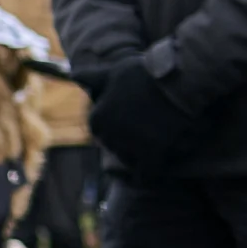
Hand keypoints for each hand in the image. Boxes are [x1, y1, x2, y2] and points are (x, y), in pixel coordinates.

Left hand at [86, 62, 209, 173]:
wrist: (174, 81)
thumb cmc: (142, 74)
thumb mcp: (112, 72)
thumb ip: (90, 76)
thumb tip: (73, 74)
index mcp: (97, 120)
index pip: (100, 130)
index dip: (112, 126)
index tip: (126, 120)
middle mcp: (109, 137)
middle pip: (115, 147)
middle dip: (124, 142)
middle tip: (141, 133)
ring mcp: (130, 147)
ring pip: (129, 161)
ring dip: (136, 158)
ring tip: (150, 148)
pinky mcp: (152, 155)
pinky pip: (147, 174)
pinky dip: (149, 175)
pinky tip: (153, 174)